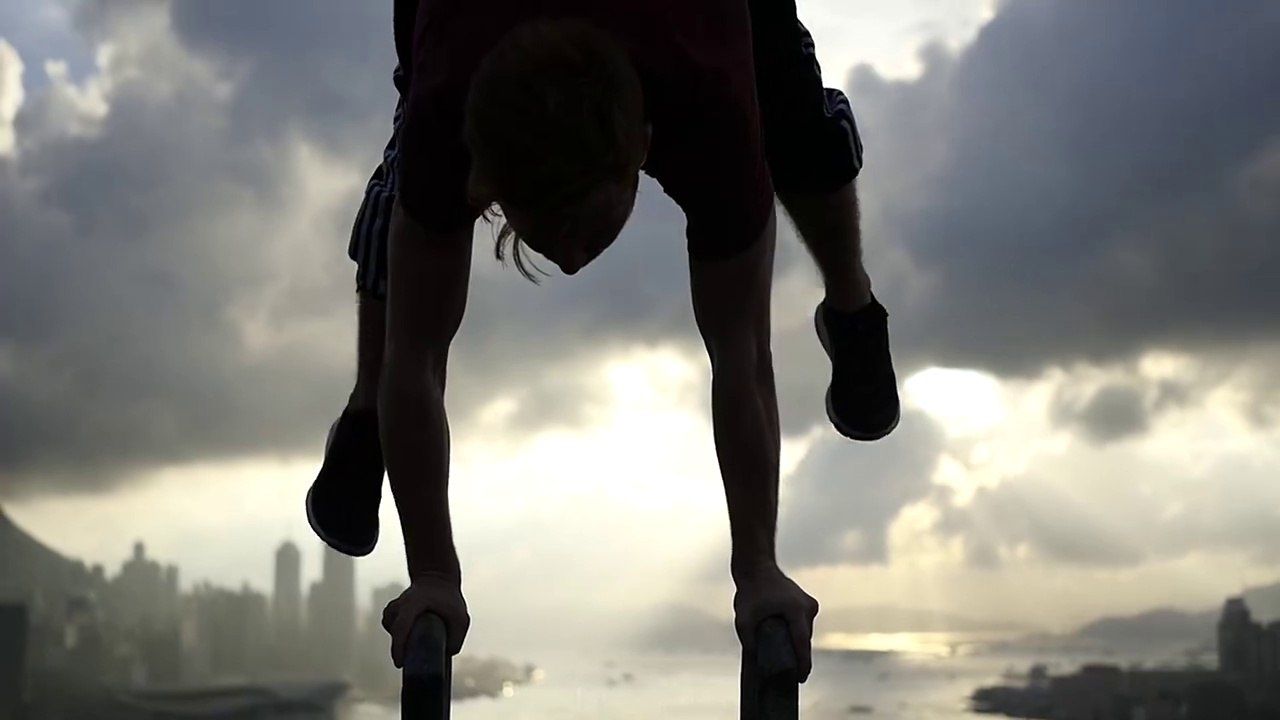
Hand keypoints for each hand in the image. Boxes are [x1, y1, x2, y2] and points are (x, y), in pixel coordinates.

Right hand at [381, 573, 470, 665]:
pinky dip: (398, 633)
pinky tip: (411, 633)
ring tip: (417, 637)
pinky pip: (390, 626)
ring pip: (391, 628)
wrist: (437, 577)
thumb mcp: (460, 618)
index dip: (399, 647)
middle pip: (394, 631)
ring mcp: (394, 607)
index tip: (400, 663)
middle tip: (411, 659)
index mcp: (413, 604)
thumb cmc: (449, 599)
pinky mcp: (393, 611)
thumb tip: (447, 654)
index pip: (401, 627)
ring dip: (401, 637)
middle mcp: (400, 604)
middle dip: (401, 647)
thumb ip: (456, 638)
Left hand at [732, 563, 819, 681]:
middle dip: (797, 655)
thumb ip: (749, 642)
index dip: (802, 664)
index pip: (802, 643)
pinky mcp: (807, 603)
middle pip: (804, 639)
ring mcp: (809, 604)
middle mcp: (807, 607)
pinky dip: (795, 632)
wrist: (756, 567)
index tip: (800, 679)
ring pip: (804, 631)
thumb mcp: (744, 620)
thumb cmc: (749, 592)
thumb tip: (756, 663)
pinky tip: (786, 641)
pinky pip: (803, 624)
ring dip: (795, 642)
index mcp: (796, 610)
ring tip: (787, 659)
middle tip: (789, 675)